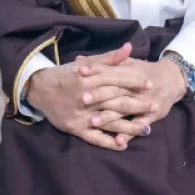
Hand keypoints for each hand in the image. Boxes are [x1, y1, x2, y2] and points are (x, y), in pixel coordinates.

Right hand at [27, 43, 154, 150]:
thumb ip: (108, 58)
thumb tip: (128, 48)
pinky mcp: (75, 128)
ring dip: (128, 126)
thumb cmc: (65, 74)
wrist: (39, 89)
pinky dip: (108, 142)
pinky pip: (94, 138)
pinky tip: (122, 145)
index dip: (134, 82)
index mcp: (88, 78)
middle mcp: (86, 97)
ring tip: (147, 129)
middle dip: (137, 104)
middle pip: (115, 101)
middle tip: (155, 105)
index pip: (116, 80)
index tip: (149, 84)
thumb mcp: (86, 63)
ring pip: (109, 121)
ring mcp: (81, 115)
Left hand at [77, 56, 186, 144]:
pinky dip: (129, 135)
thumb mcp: (128, 63)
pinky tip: (118, 142)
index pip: (111, 71)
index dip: (96, 70)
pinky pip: (138, 126)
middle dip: (99, 95)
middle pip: (115, 91)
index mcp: (130, 72)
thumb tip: (79, 59)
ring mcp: (144, 103)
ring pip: (124, 110)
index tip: (80, 71)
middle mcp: (136, 88)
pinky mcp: (151, 116)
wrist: (173, 79)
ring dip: (109, 117)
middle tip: (82, 99)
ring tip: (93, 122)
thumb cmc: (144, 70)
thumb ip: (104, 62)